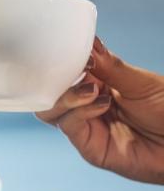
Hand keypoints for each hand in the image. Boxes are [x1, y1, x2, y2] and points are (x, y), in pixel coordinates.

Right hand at [36, 37, 163, 183]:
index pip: (66, 72)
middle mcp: (87, 106)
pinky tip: (100, 103)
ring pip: (51, 111)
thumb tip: (89, 42)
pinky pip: (69, 127)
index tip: (64, 49)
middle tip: (77, 72)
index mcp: (98, 85)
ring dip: (65, 97)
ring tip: (91, 91)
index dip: (61, 61)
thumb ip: (110, 66)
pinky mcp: (90, 148)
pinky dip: (79, 112)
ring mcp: (87, 128)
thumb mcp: (140, 82)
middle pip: (50, 93)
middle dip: (54, 80)